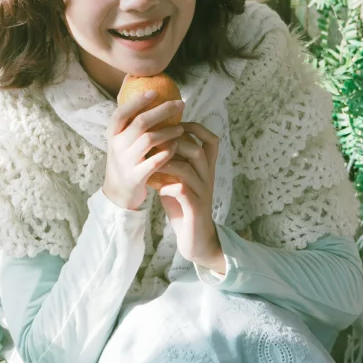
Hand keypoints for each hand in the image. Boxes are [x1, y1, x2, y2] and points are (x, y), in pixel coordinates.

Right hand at [102, 91, 187, 211]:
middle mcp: (117, 146)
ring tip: (182, 127)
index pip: (122, 113)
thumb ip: (128, 112)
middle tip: (180, 104)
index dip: (138, 101)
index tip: (155, 92)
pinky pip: (155, 161)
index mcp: (113, 134)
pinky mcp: (137, 177)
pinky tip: (177, 145)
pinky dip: (168, 151)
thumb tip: (131, 77)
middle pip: (140, 123)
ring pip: (150, 140)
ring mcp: (126, 162)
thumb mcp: (120, 136)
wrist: (118, 192)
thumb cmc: (125, 157)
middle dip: (162, 111)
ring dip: (168, 131)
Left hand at [155, 123, 225, 271]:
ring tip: (152, 165)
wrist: (196, 238)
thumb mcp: (179, 178)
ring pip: (188, 169)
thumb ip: (174, 160)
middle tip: (155, 146)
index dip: (196, 128)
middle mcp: (207, 177)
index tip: (176, 125)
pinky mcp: (195, 208)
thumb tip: (154, 139)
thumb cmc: (183, 205)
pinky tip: (158, 188)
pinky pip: (182, 190)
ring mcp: (202, 192)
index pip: (211, 140)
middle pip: (197, 150)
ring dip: (167, 163)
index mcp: (205, 168)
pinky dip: (167, 186)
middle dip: (174, 144)